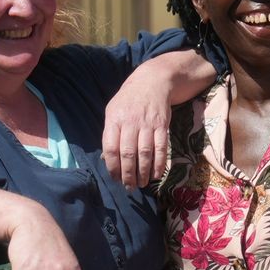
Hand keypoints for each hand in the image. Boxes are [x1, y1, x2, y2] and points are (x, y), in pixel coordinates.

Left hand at [102, 67, 172, 188]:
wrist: (152, 82)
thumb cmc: (129, 100)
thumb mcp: (113, 111)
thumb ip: (110, 134)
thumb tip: (107, 160)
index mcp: (114, 119)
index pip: (111, 148)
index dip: (113, 166)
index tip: (115, 178)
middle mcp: (130, 122)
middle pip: (128, 153)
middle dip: (128, 174)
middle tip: (129, 186)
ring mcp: (147, 124)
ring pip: (145, 153)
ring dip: (143, 172)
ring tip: (142, 183)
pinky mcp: (162, 126)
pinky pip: (161, 148)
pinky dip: (159, 164)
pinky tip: (156, 174)